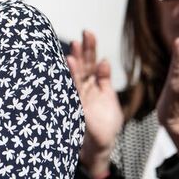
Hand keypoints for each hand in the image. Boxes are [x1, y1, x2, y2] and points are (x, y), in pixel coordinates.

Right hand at [66, 30, 123, 177]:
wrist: (101, 146)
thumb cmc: (105, 123)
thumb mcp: (109, 98)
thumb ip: (105, 80)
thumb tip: (104, 61)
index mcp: (93, 84)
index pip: (90, 62)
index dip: (90, 48)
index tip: (88, 33)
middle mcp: (83, 88)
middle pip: (82, 65)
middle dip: (83, 50)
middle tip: (84, 34)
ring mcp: (78, 96)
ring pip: (76, 75)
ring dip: (75, 60)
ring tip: (75, 45)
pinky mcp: (76, 106)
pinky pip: (74, 88)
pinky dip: (72, 76)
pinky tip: (69, 63)